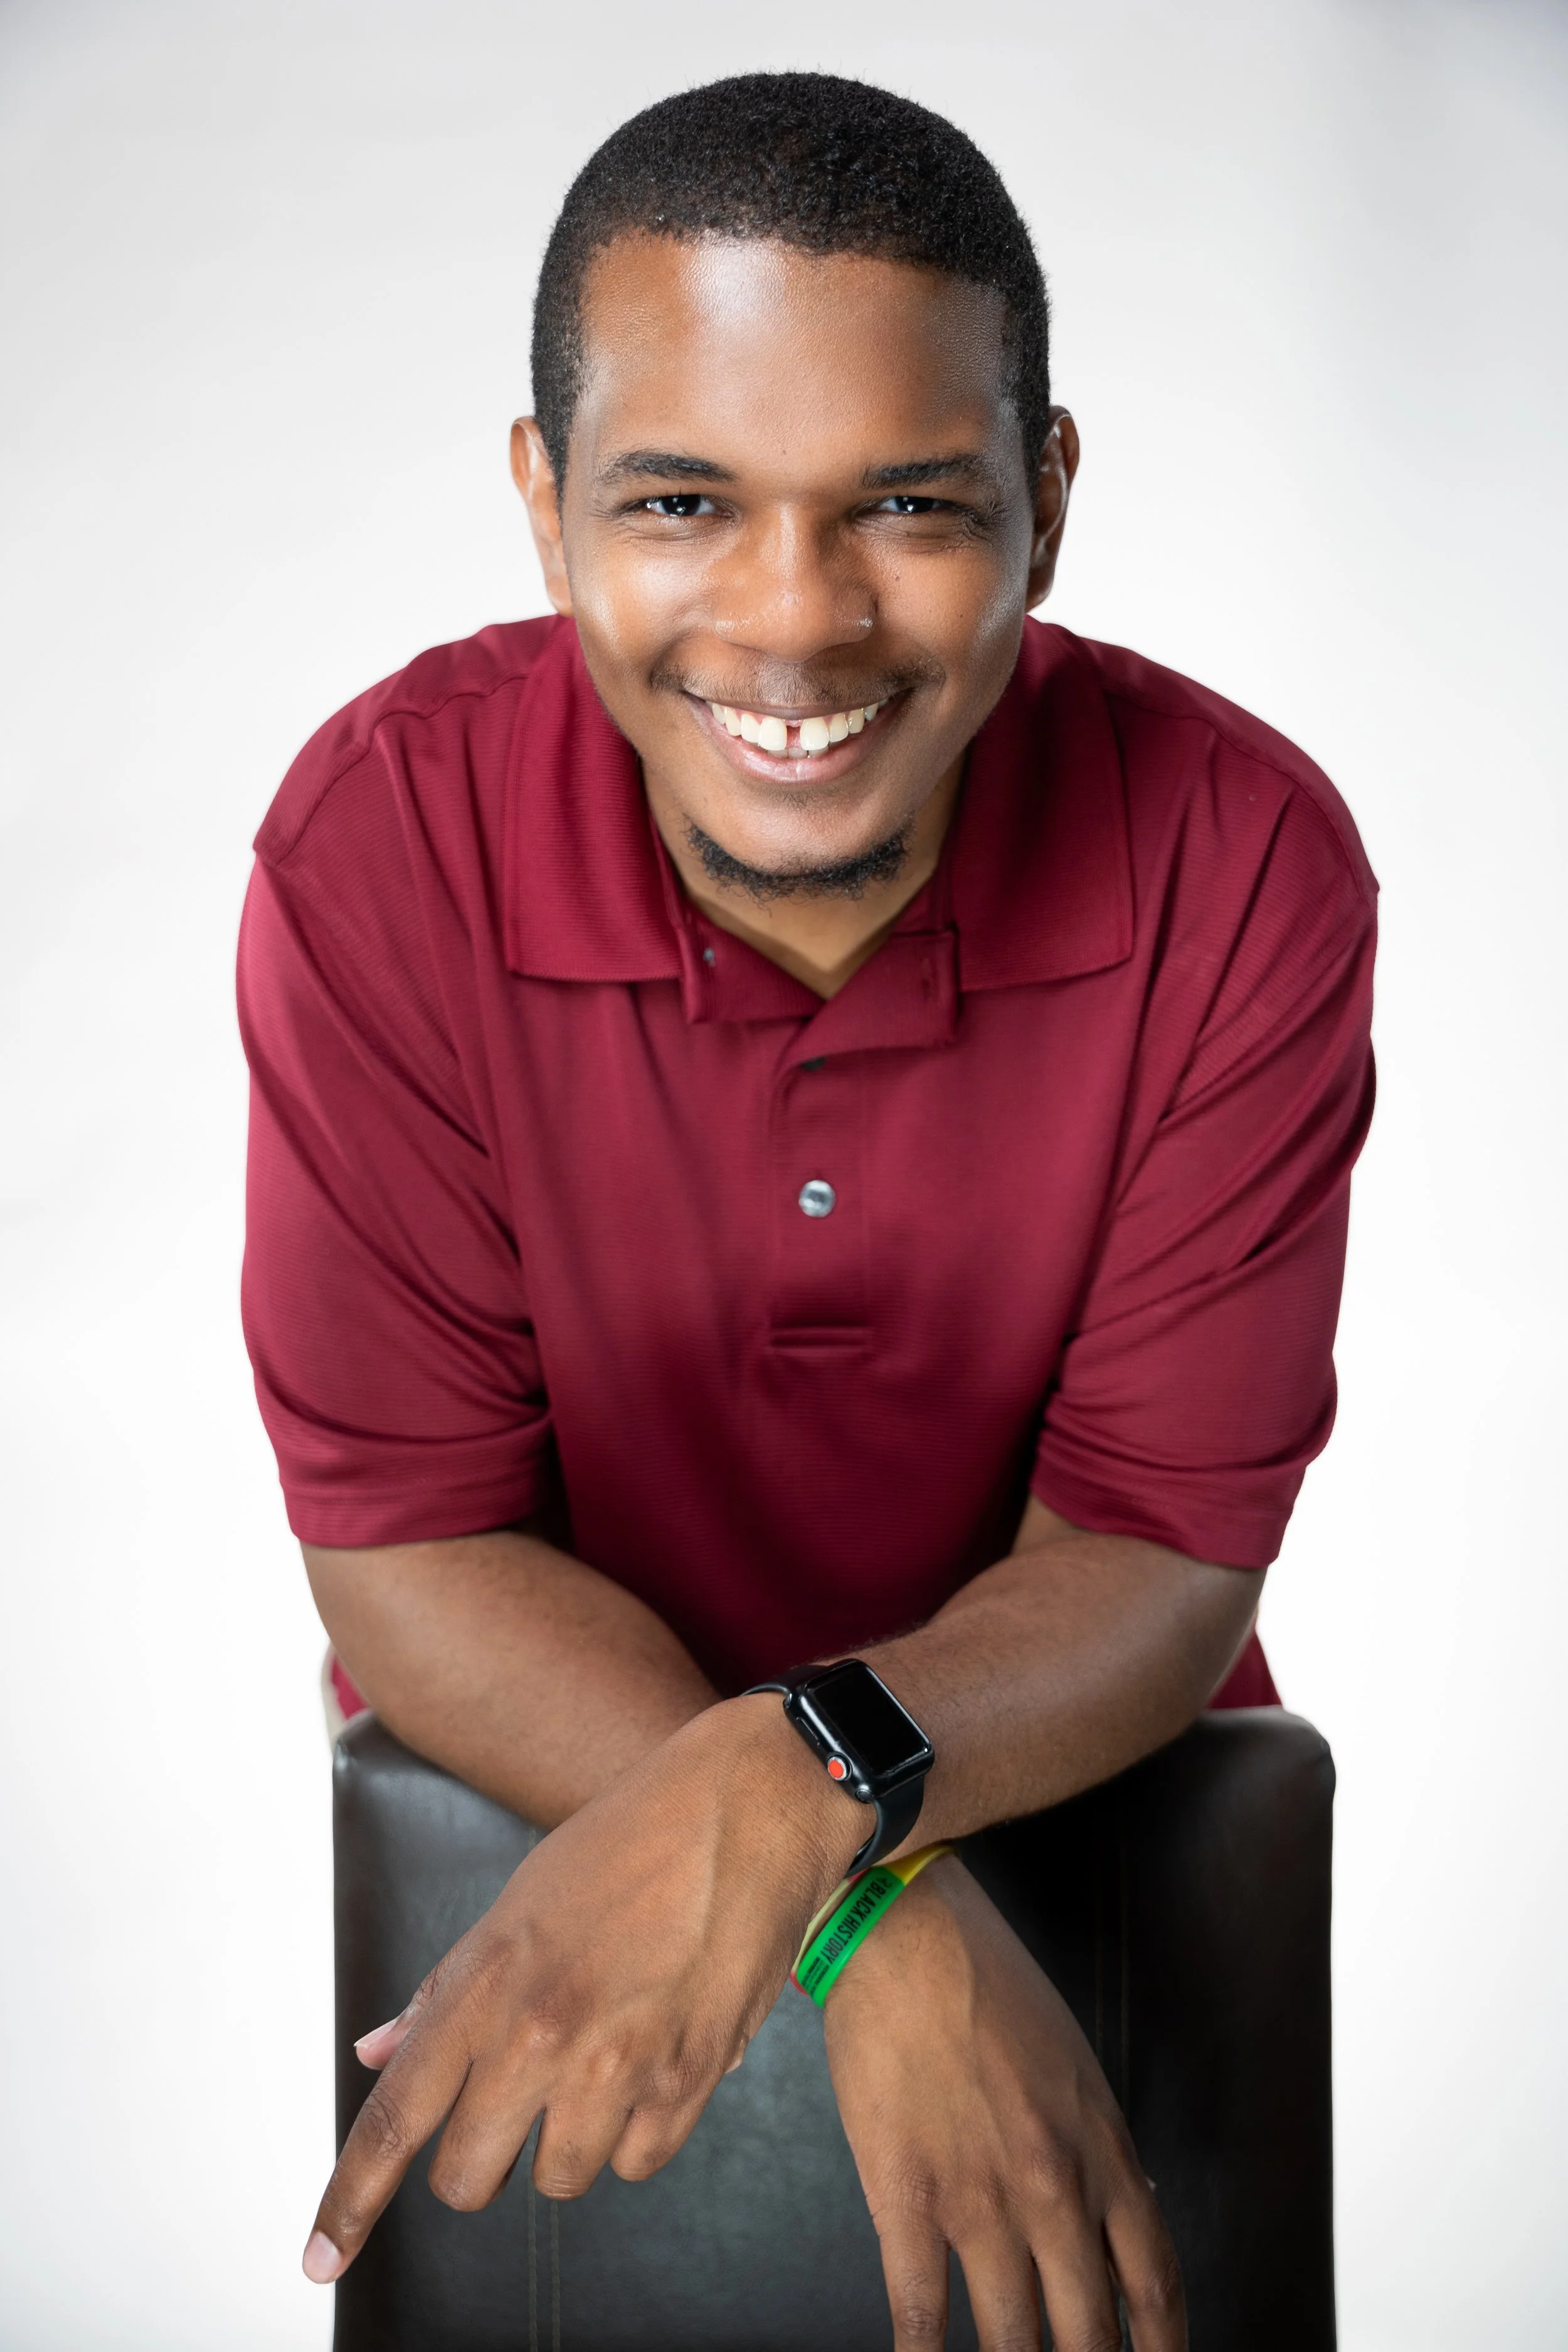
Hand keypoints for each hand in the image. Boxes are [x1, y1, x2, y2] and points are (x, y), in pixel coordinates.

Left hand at [303, 1695, 860, 2281]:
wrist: (747, 1804)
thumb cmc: (630, 1838)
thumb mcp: (518, 1900)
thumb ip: (445, 1991)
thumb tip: (381, 2054)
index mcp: (485, 1982)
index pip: (395, 2120)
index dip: (349, 2202)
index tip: (323, 2258)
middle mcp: (541, 2032)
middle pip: (468, 2177)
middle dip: (481, 2156)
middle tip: (512, 2102)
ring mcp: (618, 2063)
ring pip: (558, 2179)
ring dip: (567, 2138)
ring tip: (601, 2057)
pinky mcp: (689, 2079)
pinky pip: (636, 2163)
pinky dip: (636, 2131)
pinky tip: (650, 2061)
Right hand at [823, 1857, 1184, 2351]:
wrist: (907, 1934)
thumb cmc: (990, 1988)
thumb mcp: (1073, 2068)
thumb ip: (1096, 2152)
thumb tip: (1114, 2227)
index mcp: (1103, 2151)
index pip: (1157, 2286)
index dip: (1165, 2350)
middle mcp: (1053, 2189)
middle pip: (1090, 2334)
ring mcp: (980, 2199)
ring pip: (1012, 2341)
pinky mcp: (908, 2196)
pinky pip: (920, 2312)